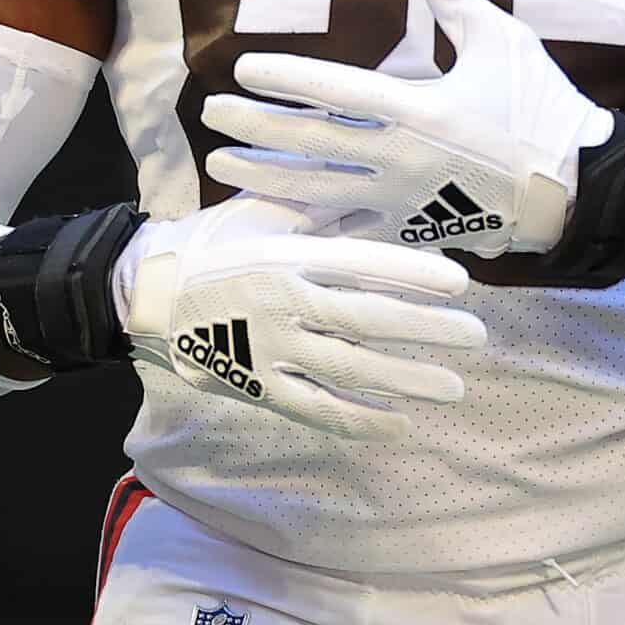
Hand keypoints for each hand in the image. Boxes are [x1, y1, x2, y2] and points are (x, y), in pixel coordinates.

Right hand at [117, 193, 485, 441]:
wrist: (148, 291)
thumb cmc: (215, 241)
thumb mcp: (266, 211)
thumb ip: (323, 208)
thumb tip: (384, 200)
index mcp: (288, 254)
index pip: (360, 263)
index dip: (411, 273)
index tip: (458, 282)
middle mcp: (283, 303)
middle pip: (367, 320)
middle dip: (426, 330)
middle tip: (476, 336)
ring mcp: (271, 349)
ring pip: (350, 370)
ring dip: (407, 380)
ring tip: (453, 386)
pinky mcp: (259, 386)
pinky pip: (317, 408)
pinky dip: (360, 419)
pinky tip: (399, 423)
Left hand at [202, 0, 616, 256]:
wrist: (577, 190)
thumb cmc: (541, 109)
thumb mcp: (502, 40)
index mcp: (421, 108)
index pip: (336, 90)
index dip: (287, 78)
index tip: (245, 67)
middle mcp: (402, 158)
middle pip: (311, 143)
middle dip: (256, 128)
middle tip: (214, 112)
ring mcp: (403, 200)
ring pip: (317, 193)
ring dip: (264, 179)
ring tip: (221, 167)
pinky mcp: (411, 231)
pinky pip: (348, 233)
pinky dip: (306, 229)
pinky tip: (269, 223)